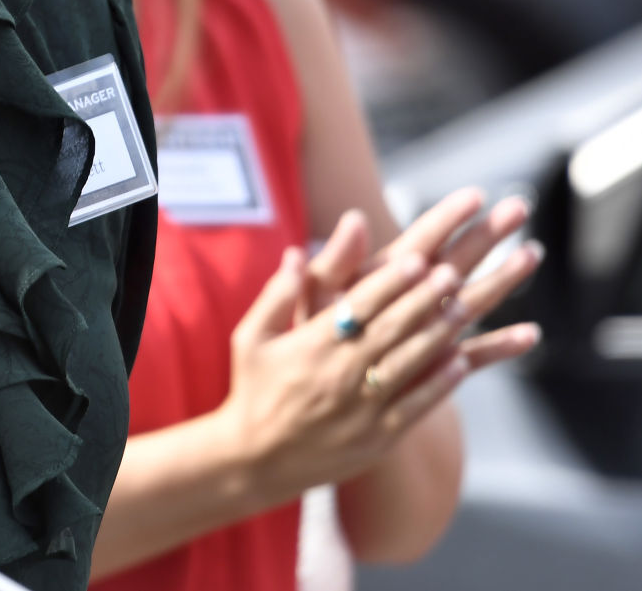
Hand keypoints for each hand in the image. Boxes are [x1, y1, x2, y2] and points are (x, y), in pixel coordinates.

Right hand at [217, 235, 533, 507]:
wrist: (257, 460)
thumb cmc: (253, 389)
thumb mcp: (250, 337)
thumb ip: (277, 296)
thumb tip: (296, 253)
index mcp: (310, 346)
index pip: (359, 305)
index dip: (390, 281)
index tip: (416, 258)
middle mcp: (340, 374)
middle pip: (392, 329)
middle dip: (424, 299)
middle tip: (451, 271)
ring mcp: (363, 408)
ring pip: (410, 363)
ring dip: (440, 334)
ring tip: (463, 306)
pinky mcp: (378, 437)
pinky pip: (417, 406)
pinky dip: (440, 384)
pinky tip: (459, 361)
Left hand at [302, 188, 542, 373]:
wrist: (315, 389)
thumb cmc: (308, 333)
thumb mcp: (314, 294)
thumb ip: (334, 262)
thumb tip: (353, 219)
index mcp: (384, 275)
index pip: (421, 239)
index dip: (446, 217)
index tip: (475, 194)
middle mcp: (413, 296)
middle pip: (456, 259)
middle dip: (486, 234)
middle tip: (520, 207)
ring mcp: (429, 329)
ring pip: (473, 300)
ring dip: (503, 278)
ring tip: (532, 253)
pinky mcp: (436, 365)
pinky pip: (474, 356)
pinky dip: (500, 347)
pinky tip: (529, 335)